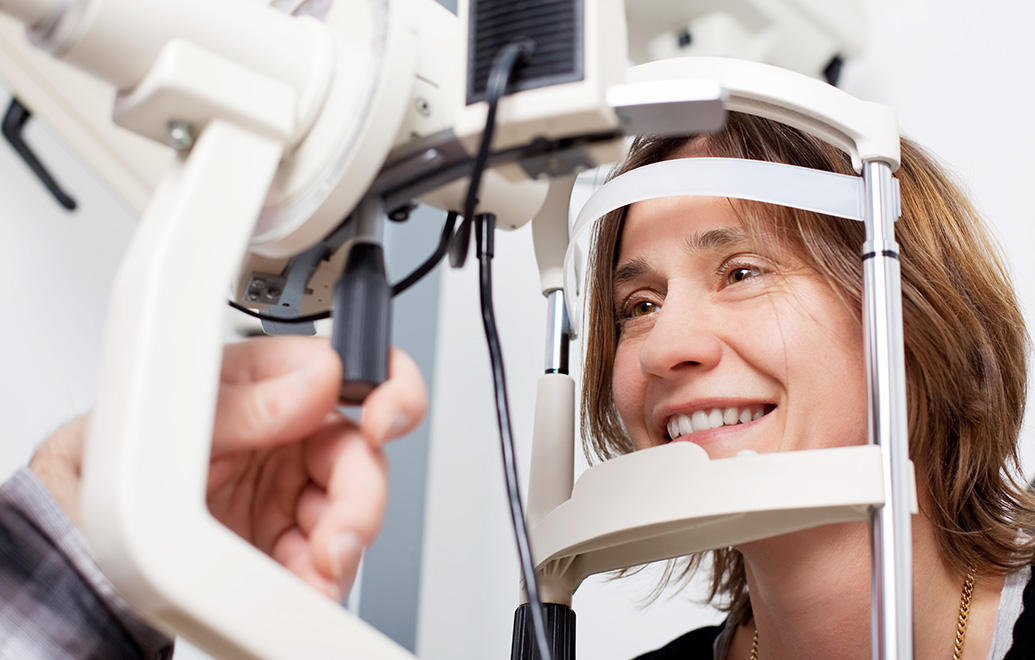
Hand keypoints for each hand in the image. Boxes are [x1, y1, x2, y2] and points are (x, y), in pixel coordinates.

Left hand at [31, 336, 426, 601]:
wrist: (66, 548)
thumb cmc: (103, 469)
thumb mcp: (170, 426)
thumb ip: (245, 401)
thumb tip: (315, 379)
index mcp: (265, 390)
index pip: (349, 372)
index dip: (387, 388)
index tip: (383, 419)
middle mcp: (283, 442)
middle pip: (359, 455)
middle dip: (361, 493)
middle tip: (341, 525)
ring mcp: (283, 499)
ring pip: (351, 513)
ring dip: (345, 543)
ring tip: (318, 565)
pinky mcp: (281, 553)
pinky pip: (325, 564)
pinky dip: (325, 580)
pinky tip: (308, 584)